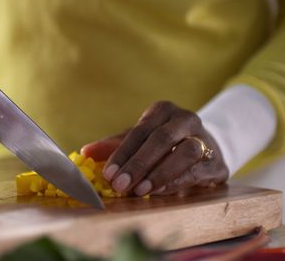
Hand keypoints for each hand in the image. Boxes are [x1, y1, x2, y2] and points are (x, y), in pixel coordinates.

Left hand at [82, 101, 228, 195]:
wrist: (205, 147)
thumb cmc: (162, 144)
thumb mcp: (137, 140)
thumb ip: (113, 146)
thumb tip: (85, 152)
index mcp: (163, 110)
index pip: (140, 130)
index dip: (122, 153)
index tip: (108, 173)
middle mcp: (186, 119)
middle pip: (162, 138)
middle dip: (139, 164)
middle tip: (120, 184)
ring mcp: (206, 139)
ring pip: (186, 152)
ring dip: (160, 173)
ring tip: (140, 190)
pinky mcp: (217, 162)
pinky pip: (198, 171)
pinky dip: (177, 182)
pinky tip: (159, 191)